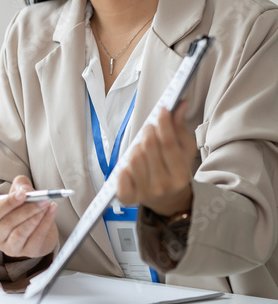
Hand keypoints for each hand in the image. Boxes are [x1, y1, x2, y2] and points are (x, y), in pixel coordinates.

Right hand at [0, 175, 57, 259]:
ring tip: (46, 203)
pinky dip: (46, 222)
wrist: (37, 228)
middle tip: (41, 198)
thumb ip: (20, 186)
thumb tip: (26, 190)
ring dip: (36, 216)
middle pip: (8, 223)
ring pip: (21, 232)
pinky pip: (37, 237)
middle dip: (26, 209)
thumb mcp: (18, 194)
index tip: (22, 194)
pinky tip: (52, 211)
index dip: (8, 203)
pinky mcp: (28, 252)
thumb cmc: (21, 210)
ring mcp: (10, 248)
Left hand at [118, 101, 196, 216]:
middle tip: (149, 129)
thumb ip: (179, 127)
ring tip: (142, 150)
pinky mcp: (129, 198)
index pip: (169, 143)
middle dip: (148, 132)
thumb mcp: (182, 150)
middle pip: (149, 147)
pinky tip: (130, 168)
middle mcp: (165, 186)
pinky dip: (123, 168)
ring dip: (136, 148)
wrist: (167, 199)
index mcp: (181, 174)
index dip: (164, 124)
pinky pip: (120, 175)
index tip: (162, 110)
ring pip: (134, 157)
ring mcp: (146, 193)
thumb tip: (179, 104)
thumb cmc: (173, 169)